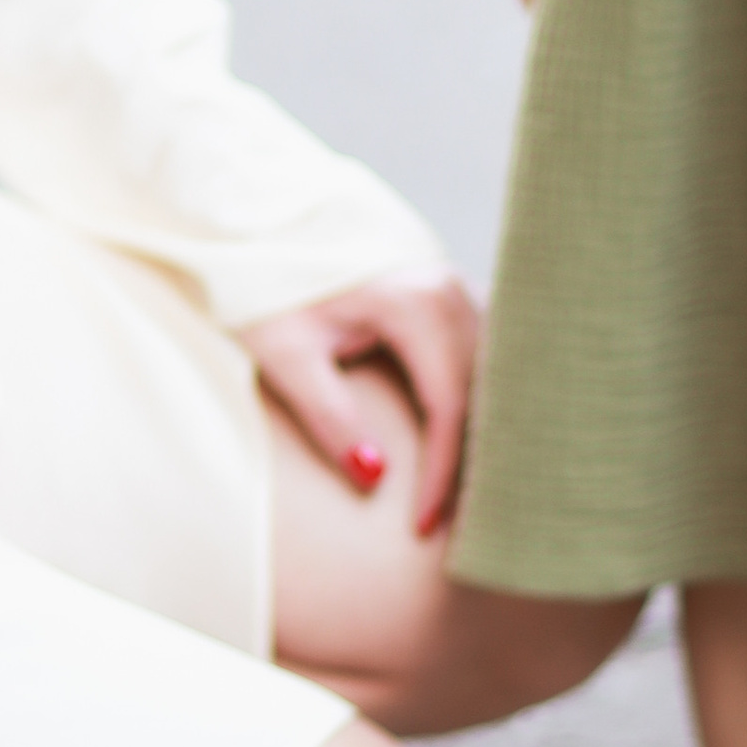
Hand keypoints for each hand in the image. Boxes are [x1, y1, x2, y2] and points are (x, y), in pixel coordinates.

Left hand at [238, 276, 481, 538]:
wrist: (255, 221)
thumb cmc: (264, 286)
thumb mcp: (286, 354)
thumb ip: (329, 417)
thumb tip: (373, 479)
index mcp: (414, 302)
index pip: (449, 404)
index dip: (443, 472)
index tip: (425, 524)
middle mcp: (447, 287)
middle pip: (483, 390)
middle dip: (474, 461)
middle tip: (461, 523)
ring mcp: (452, 284)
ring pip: (491, 372)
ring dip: (482, 432)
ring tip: (468, 495)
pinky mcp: (444, 290)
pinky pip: (480, 353)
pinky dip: (477, 401)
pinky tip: (466, 442)